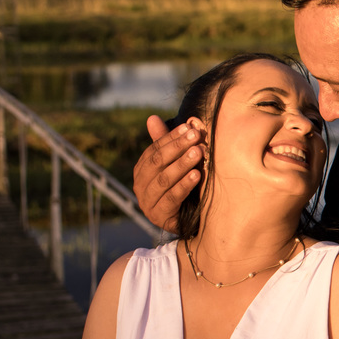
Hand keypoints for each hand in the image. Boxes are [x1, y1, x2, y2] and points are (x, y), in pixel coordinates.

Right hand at [133, 115, 202, 231]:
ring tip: (198, 152)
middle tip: (196, 136)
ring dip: (182, 164)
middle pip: (157, 162)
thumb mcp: (176, 164)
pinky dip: (184, 185)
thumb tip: (152, 117)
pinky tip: (197, 175)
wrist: (191, 221)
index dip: (171, 137)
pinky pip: (171, 198)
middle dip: (177, 147)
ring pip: (163, 180)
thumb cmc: (183, 187)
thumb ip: (165, 144)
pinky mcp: (159, 216)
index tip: (189, 127)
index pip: (154, 150)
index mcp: (142, 170)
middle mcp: (140, 185)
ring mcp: (147, 202)